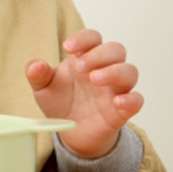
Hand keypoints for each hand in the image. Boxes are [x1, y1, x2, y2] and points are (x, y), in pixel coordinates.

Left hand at [25, 29, 142, 158]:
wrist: (71, 133)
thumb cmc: (60, 103)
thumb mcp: (43, 88)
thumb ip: (37, 75)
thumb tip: (36, 65)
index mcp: (85, 58)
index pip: (93, 37)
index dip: (83, 38)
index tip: (67, 48)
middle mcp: (104, 69)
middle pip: (116, 49)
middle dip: (99, 54)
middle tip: (80, 67)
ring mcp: (115, 89)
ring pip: (130, 71)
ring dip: (114, 72)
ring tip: (94, 79)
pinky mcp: (122, 110)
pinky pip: (137, 100)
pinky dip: (131, 99)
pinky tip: (117, 102)